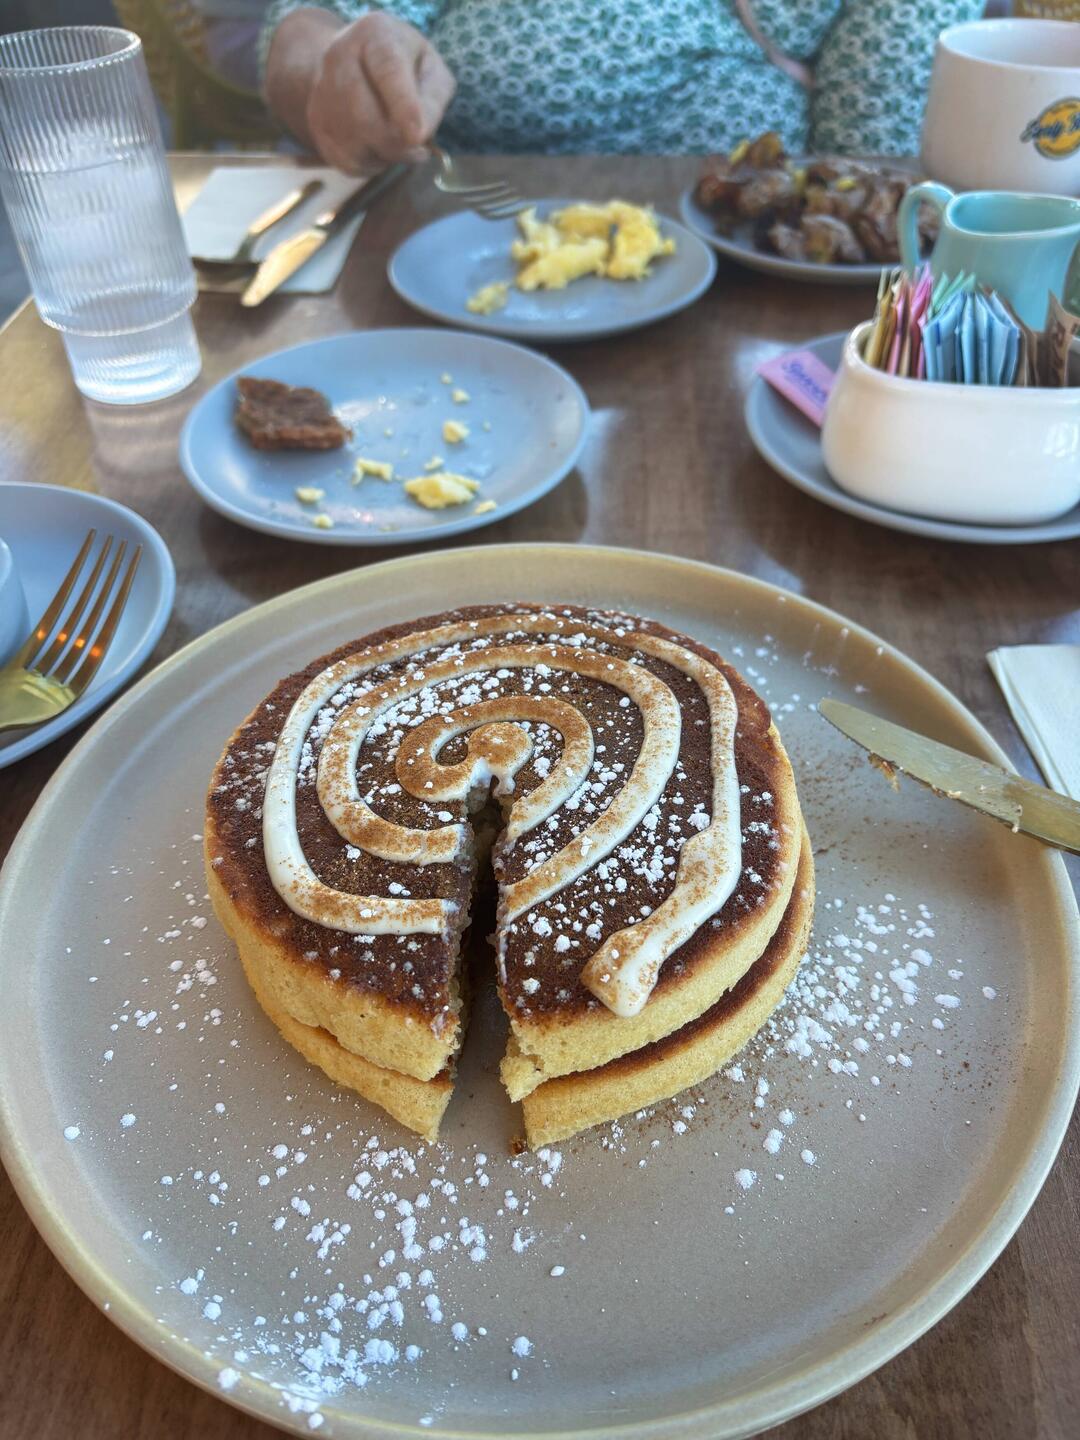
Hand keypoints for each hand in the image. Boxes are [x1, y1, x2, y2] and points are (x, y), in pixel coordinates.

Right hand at [304, 12, 455, 172]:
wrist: (360, 66)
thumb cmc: (407, 68)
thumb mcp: (432, 70)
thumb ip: (433, 98)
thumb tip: (419, 135)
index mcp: (376, 35)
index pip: (387, 69)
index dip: (403, 105)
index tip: (418, 136)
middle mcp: (339, 56)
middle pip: (364, 117)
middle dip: (397, 144)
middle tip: (419, 149)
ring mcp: (322, 90)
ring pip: (354, 145)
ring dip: (386, 155)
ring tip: (398, 139)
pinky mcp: (317, 123)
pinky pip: (347, 161)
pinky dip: (371, 163)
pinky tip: (379, 145)